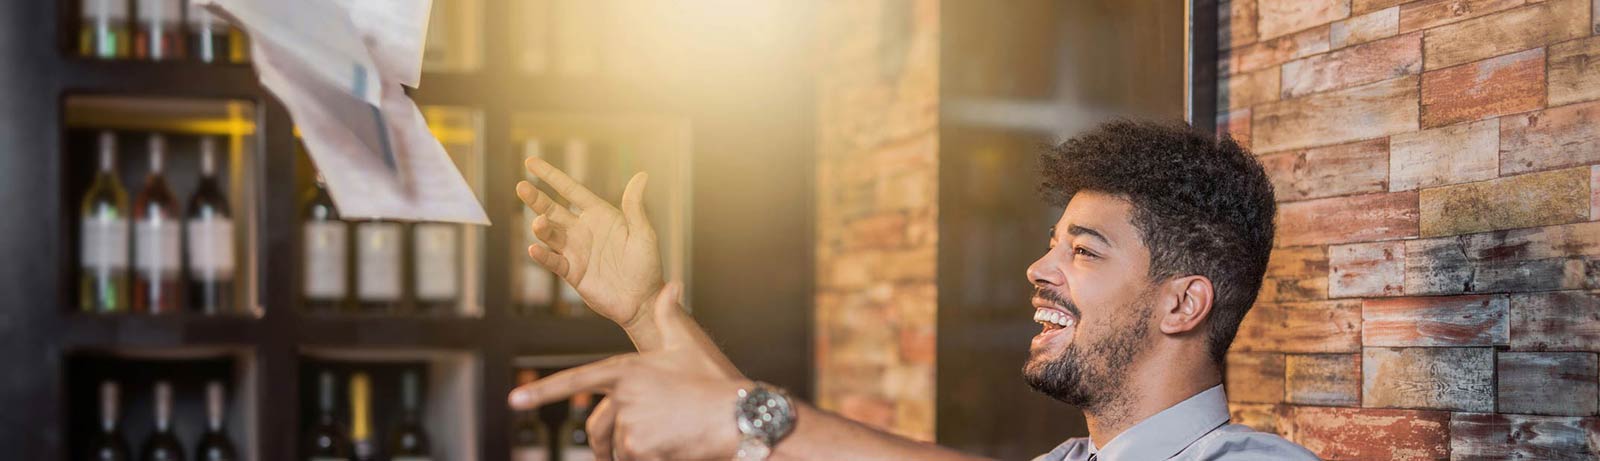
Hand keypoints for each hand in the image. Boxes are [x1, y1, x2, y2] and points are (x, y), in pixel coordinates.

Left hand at [511, 284, 746, 460]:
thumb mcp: (688, 345)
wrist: (737, 414)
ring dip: (630, 452)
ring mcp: (628, 422)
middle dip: (600, 444)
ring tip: (660, 445)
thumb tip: (671, 285)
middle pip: (595, 428)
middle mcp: (622, 395)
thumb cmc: (713, 381)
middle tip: (617, 452)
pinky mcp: (638, 448)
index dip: (543, 391)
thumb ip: (669, 316)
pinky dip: (646, 460)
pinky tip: (668, 453)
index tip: (514, 401)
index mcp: (626, 369)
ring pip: (615, 448)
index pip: (576, 379)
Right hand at [516, 157, 663, 331]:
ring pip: (550, 234)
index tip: (530, 162)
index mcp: (599, 214)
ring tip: (539, 223)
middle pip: (552, 209)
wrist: (643, 299)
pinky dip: (543, 255)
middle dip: (536, 198)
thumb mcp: (643, 233)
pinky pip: (553, 261)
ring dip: (541, 228)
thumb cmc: (647, 264)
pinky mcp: (572, 272)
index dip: (551, 176)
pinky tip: (534, 249)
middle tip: (521, 187)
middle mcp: (583, 229)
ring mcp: (575, 250)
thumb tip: (642, 175)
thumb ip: (635, 206)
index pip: (570, 190)